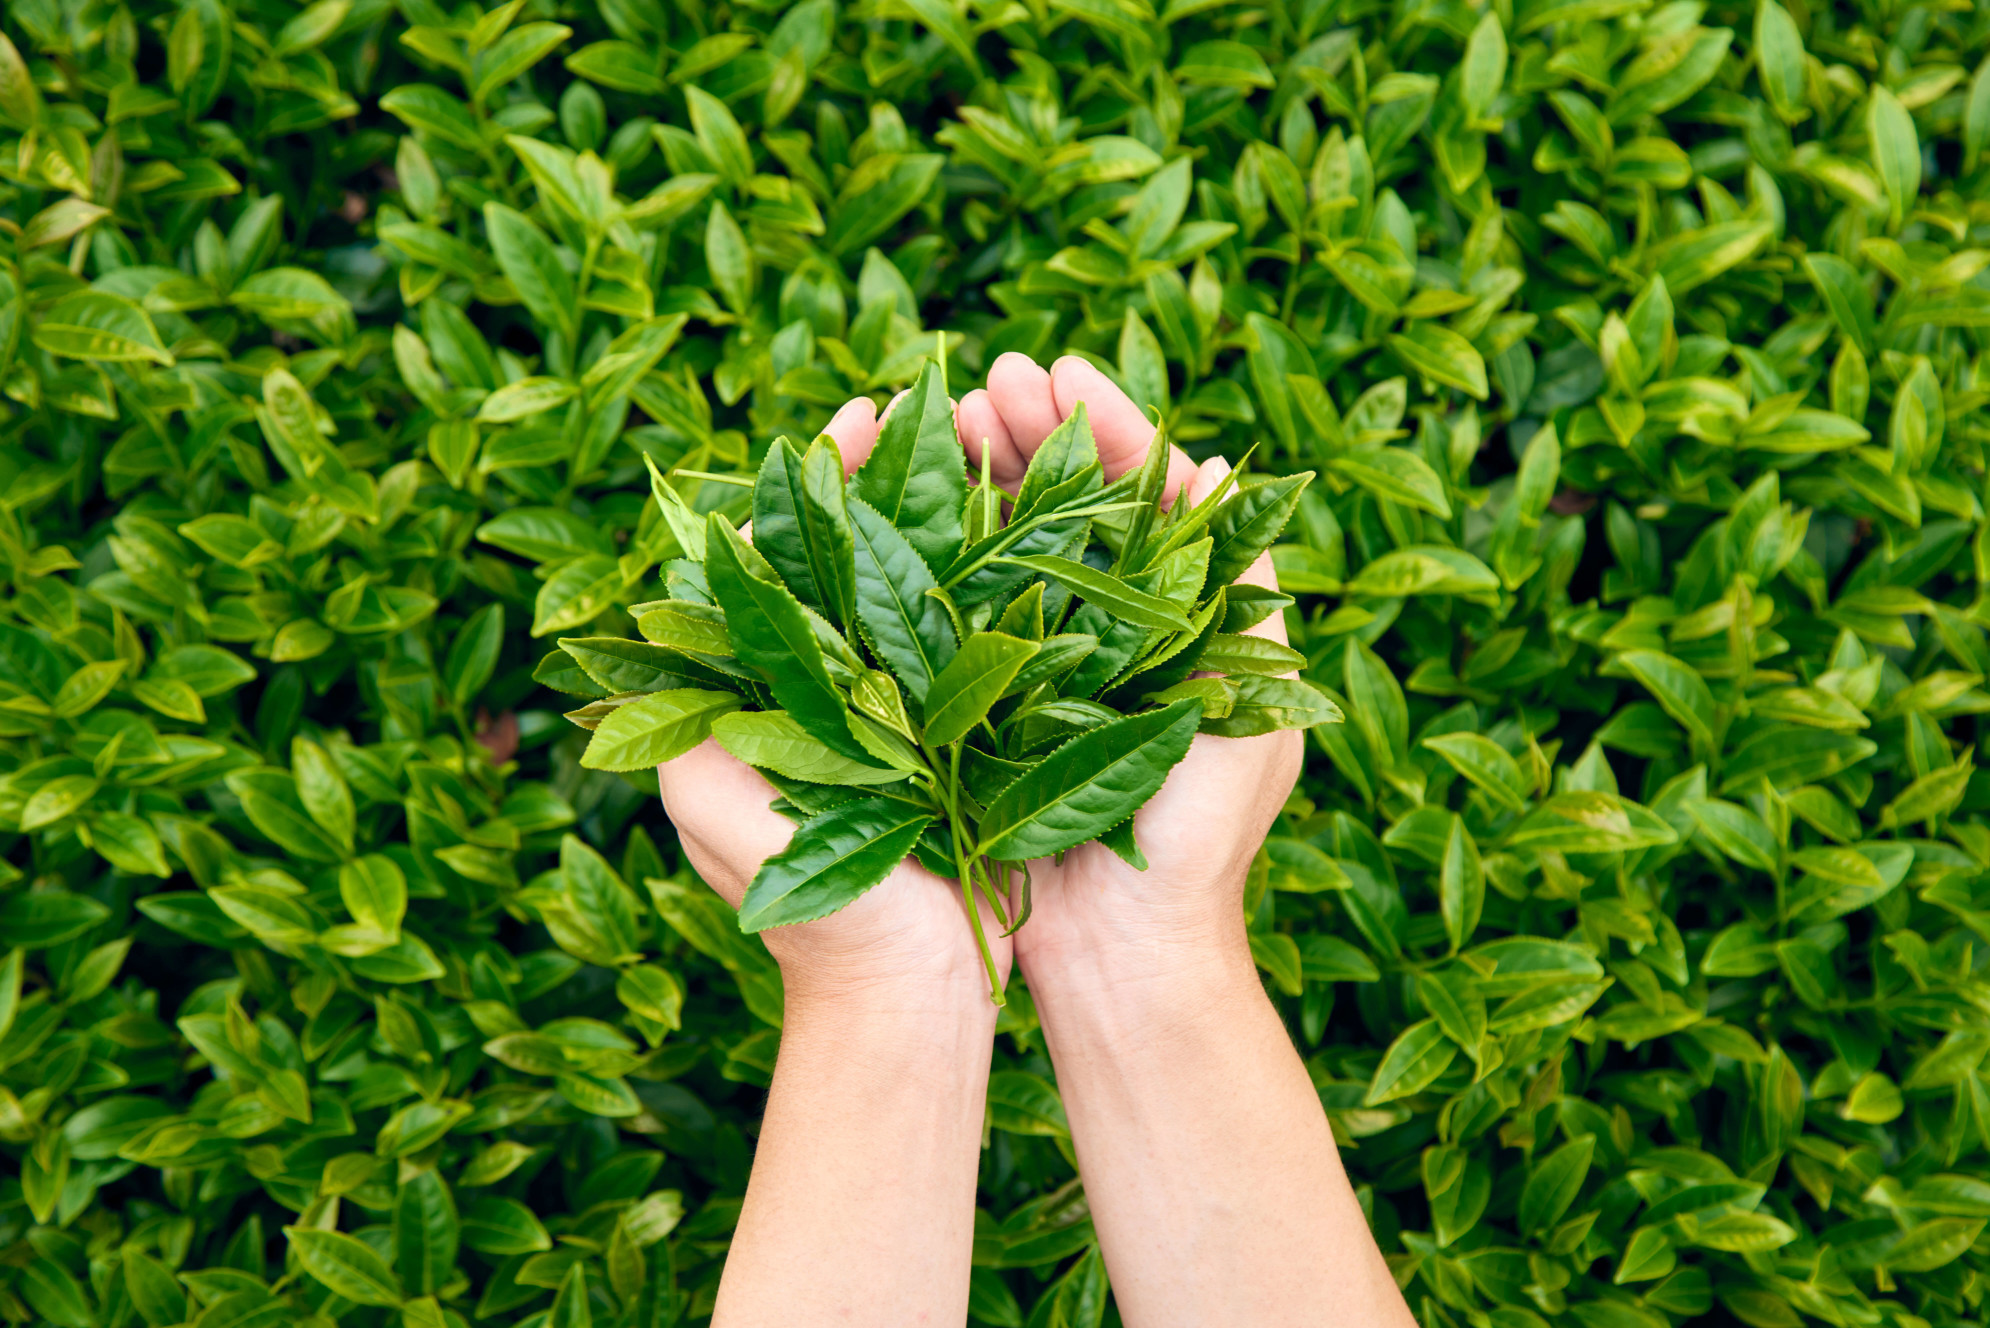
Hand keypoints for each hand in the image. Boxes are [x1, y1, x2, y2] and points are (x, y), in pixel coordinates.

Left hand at [658, 396, 1012, 1001]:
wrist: (909, 995)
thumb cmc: (809, 909)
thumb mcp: (713, 804)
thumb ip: (686, 706)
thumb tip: (662, 608)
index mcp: (764, 688)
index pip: (778, 551)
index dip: (813, 479)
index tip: (857, 419)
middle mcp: (834, 685)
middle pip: (855, 551)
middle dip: (891, 475)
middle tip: (930, 408)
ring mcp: (906, 708)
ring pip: (924, 582)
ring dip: (954, 508)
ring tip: (991, 440)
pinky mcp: (973, 735)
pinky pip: (984, 640)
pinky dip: (1006, 580)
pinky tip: (1037, 526)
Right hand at [956, 353, 1302, 983]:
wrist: (1124, 948)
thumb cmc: (1198, 834)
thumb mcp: (1249, 706)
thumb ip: (1243, 593)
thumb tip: (1217, 469)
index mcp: (1176, 617)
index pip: (1140, 493)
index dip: (1102, 423)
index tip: (1058, 368)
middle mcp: (1104, 630)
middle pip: (1063, 504)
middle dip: (1026, 432)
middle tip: (984, 378)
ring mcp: (1037, 663)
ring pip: (1005, 542)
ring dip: (976, 473)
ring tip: (941, 414)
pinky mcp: (979, 702)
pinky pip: (955, 608)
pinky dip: (931, 550)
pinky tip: (900, 497)